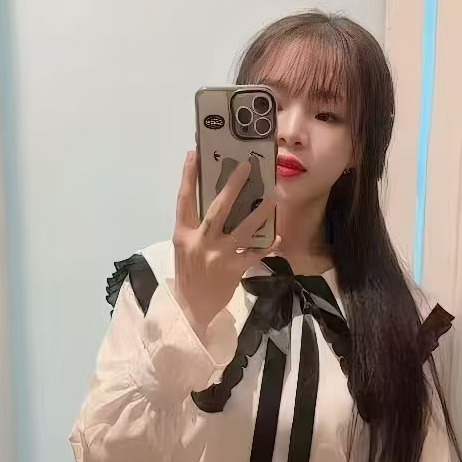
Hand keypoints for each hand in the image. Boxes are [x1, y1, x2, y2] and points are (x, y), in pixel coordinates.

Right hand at [173, 151, 278, 337]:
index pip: (184, 200)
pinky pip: (255, 254)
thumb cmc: (189, 273)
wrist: (192, 307)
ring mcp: (218, 256)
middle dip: (233, 185)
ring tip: (273, 199)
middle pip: (218, 209)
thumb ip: (196, 227)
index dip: (188, 176)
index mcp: (184, 234)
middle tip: (247, 166)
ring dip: (260, 213)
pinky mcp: (233, 270)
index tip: (194, 153)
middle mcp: (200, 242)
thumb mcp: (185, 247)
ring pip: (243, 229)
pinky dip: (268, 245)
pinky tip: (277, 237)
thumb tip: (217, 202)